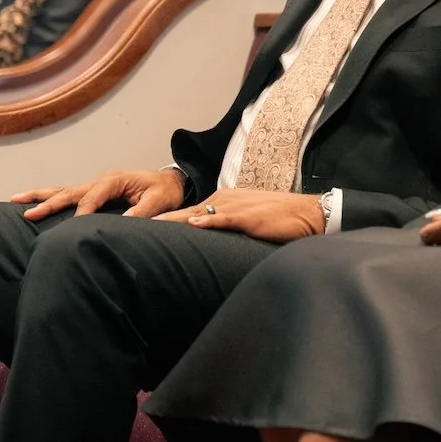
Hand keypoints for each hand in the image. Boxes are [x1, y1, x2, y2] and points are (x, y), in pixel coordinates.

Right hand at [13, 168, 185, 221]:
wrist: (170, 182)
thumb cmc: (164, 191)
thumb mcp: (158, 201)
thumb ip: (141, 211)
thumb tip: (123, 222)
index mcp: (114, 180)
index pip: (93, 196)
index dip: (83, 211)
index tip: (75, 225)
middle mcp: (101, 181)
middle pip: (69, 191)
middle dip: (48, 202)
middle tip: (27, 212)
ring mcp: (95, 186)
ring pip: (64, 191)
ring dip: (41, 196)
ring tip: (16, 200)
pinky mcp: (95, 193)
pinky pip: (70, 196)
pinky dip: (51, 199)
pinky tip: (36, 204)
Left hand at [156, 188, 325, 241]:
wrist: (307, 213)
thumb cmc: (279, 220)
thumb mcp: (247, 220)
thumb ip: (226, 227)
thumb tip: (206, 241)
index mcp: (223, 201)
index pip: (188, 212)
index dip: (165, 223)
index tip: (142, 232)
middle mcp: (224, 200)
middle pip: (185, 212)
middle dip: (161, 222)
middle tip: (133, 232)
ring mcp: (235, 207)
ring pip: (198, 214)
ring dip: (175, 222)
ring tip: (149, 230)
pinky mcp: (248, 217)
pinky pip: (223, 219)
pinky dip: (208, 221)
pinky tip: (193, 225)